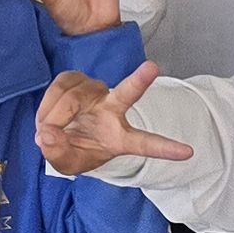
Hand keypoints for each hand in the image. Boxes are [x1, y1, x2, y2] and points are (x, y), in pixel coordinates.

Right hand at [35, 65, 190, 176]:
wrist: (57, 134)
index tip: (188, 152)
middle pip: (127, 94)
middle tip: (152, 68)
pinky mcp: (77, 79)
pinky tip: (45, 118)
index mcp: (120, 137)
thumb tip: (48, 134)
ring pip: (73, 98)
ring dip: (54, 115)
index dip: (165, 148)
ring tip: (46, 131)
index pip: (146, 143)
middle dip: (139, 81)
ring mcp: (95, 91)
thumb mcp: (66, 164)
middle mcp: (113, 110)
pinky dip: (48, 104)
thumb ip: (58, 154)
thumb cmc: (73, 150)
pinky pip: (60, 87)